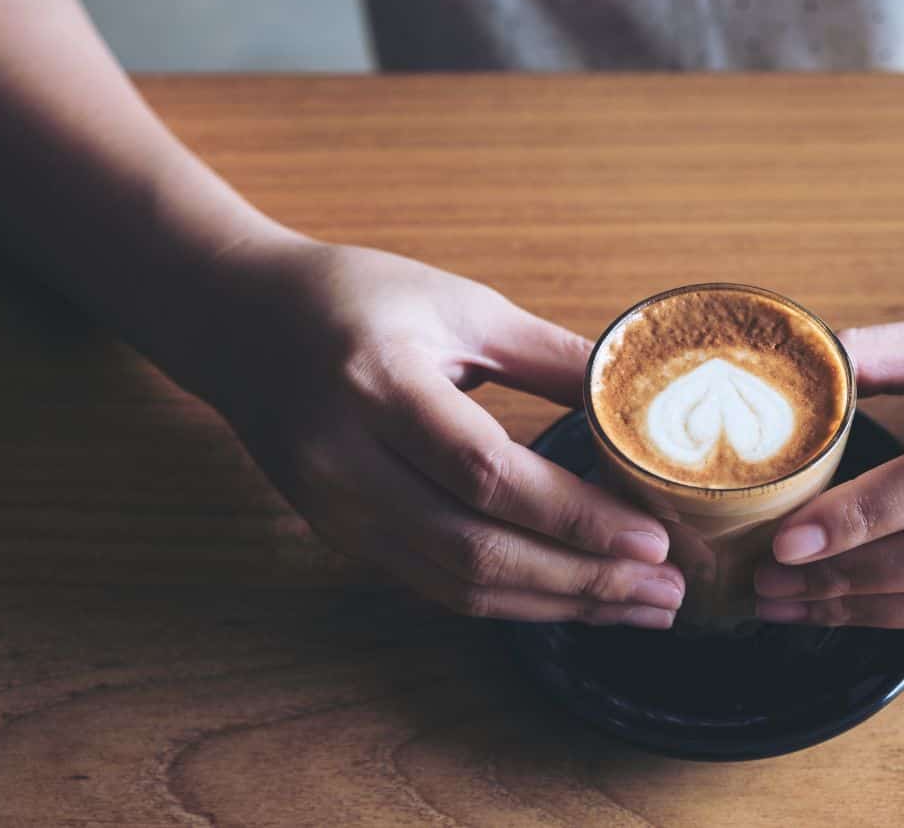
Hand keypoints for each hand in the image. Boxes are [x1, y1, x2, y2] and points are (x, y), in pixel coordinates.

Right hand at [177, 236, 683, 627]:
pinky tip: (574, 597)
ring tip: (640, 605)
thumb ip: (551, 355)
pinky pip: (435, 586)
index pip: (486, 473)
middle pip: (475, 548)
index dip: (574, 516)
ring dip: (558, 603)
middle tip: (668, 589)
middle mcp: (345, 460)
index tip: (653, 537)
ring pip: (457, 584)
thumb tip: (641, 397)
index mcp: (378, 384)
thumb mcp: (458, 304)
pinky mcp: (340, 536)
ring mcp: (336, 510)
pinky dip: (513, 599)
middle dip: (584, 580)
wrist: (236, 322)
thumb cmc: (352, 298)